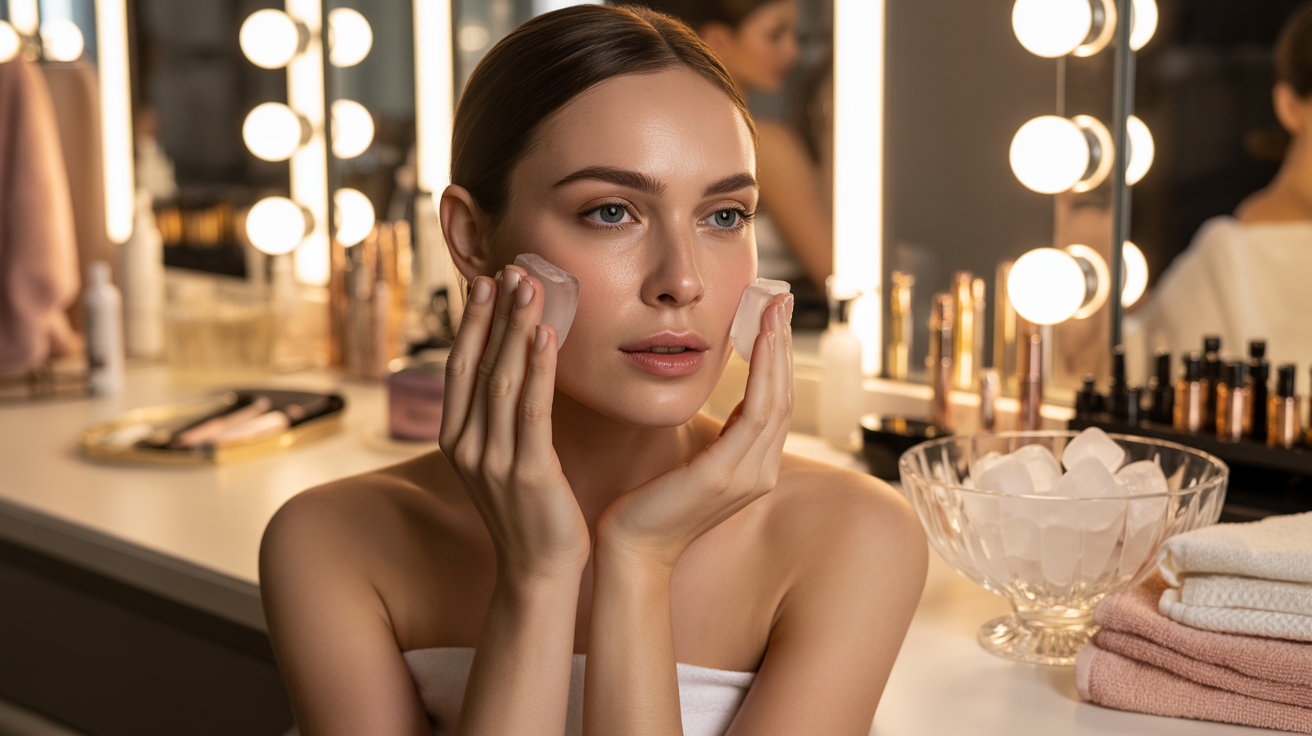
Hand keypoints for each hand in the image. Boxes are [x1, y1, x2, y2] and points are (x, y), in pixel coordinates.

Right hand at [440, 266, 590, 580]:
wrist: (538, 572)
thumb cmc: (529, 512)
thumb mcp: (501, 459)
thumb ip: (499, 417)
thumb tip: (510, 365)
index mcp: (455, 440)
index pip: (458, 368)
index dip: (469, 322)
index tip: (481, 280)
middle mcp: (466, 446)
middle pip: (475, 365)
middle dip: (490, 314)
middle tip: (504, 269)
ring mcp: (493, 461)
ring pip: (502, 380)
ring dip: (516, 329)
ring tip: (528, 286)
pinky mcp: (527, 473)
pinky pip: (533, 410)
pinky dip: (539, 368)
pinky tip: (547, 335)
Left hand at [595, 294, 794, 568]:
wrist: (629, 551)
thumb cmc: (648, 505)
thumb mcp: (689, 462)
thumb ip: (712, 436)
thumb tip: (715, 400)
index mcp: (752, 467)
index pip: (775, 401)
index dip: (778, 356)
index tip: (773, 315)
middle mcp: (760, 471)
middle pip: (785, 394)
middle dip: (783, 343)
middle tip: (782, 297)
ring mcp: (749, 476)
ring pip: (777, 399)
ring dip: (777, 349)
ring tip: (773, 309)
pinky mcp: (726, 476)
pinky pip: (756, 414)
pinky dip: (762, 373)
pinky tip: (757, 340)